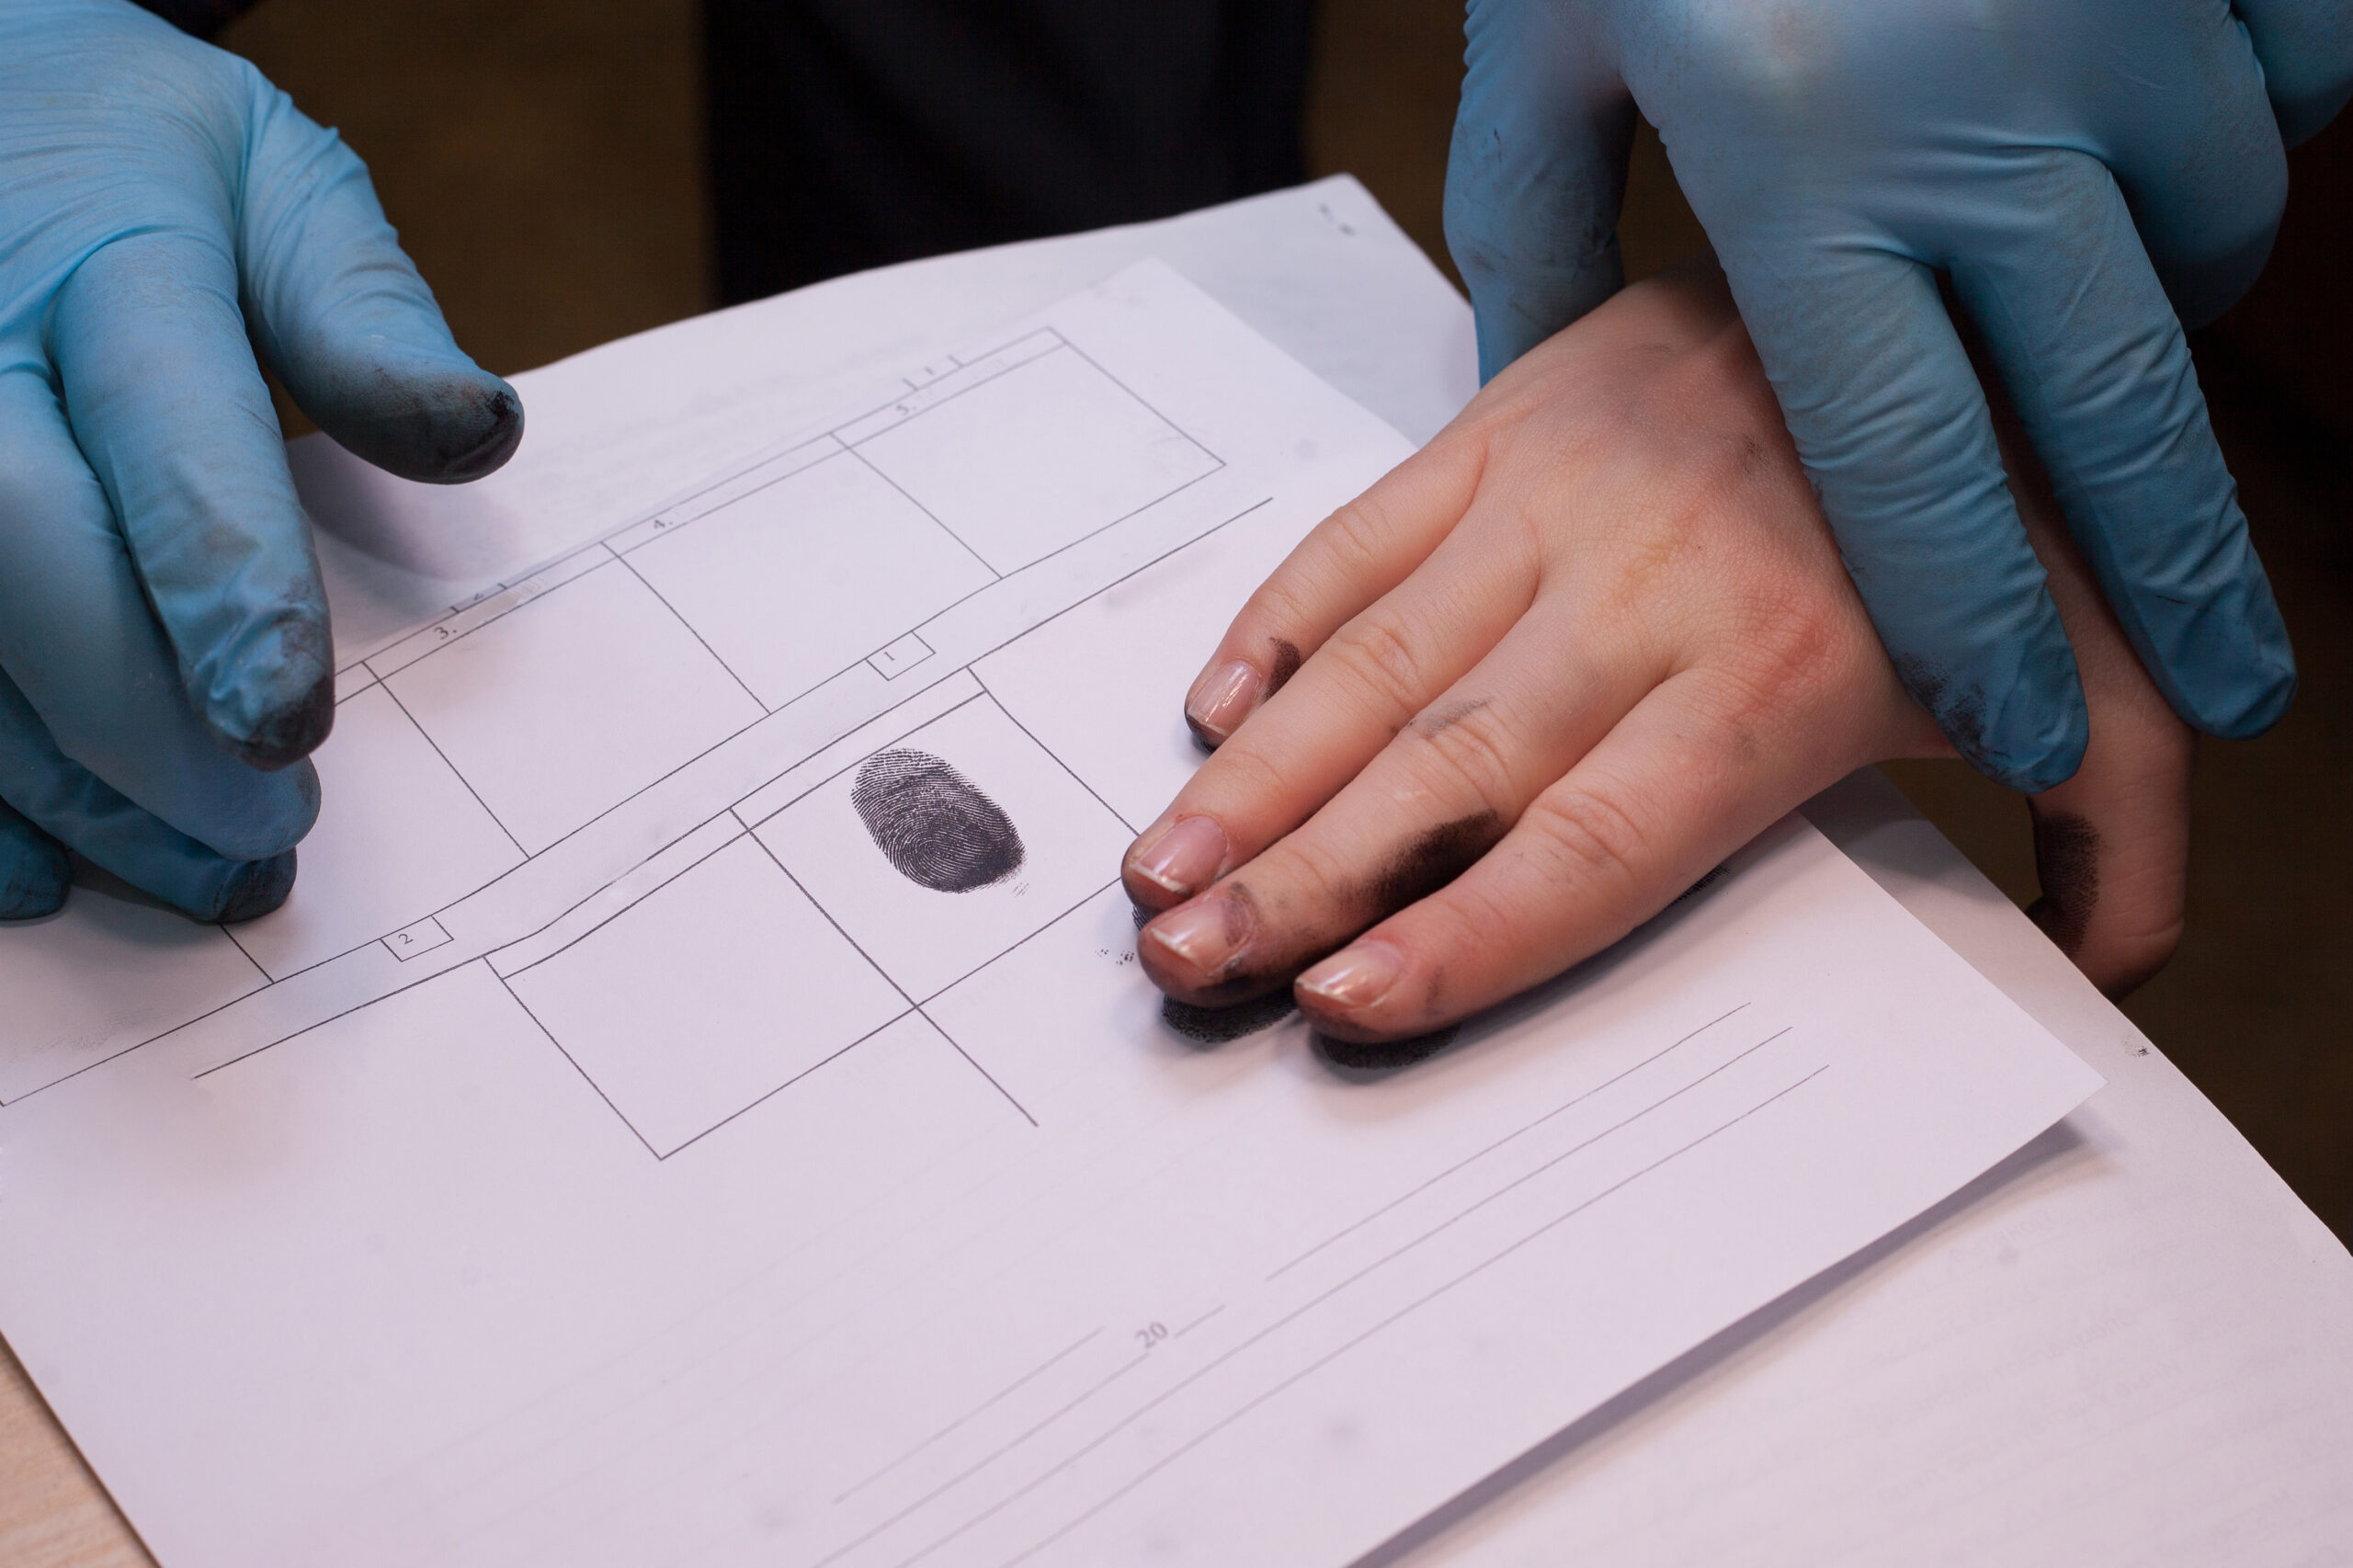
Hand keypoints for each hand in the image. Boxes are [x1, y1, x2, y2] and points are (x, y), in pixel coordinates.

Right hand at [0, 0, 521, 920]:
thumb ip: (361, 311)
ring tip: (195, 875)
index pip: (166, 439)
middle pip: (24, 565)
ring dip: (61, 792)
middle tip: (265, 835)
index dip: (227, 594)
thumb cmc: (128, 155)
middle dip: (139, 730)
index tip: (286, 729)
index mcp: (105, 261)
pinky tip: (41, 870)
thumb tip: (477, 433)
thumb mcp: (265, 178)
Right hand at [1122, 261, 2189, 1044]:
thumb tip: (2113, 971)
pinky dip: (1278, 624)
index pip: (1591, 842)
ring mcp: (1558, 499)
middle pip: (1446, 768)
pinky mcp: (1504, 423)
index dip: (1463, 935)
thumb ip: (2119, 838)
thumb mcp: (2103, 674)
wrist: (1931, 271)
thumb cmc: (1994, 503)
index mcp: (1773, 675)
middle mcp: (1646, 593)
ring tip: (1158, 873)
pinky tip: (1210, 716)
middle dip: (1302, 878)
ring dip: (1253, 777)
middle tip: (1187, 966)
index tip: (1345, 1001)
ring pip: (1375, 661)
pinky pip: (1362, 531)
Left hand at [1443, 0, 2347, 790]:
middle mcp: (1987, 116)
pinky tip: (2136, 116)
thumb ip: (1534, 226)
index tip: (2027, 725)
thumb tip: (1521, 382)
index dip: (1978, 625)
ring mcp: (2127, 20)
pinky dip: (2228, 136)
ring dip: (2159, 307)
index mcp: (1805, 171)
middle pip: (2117, 420)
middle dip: (2178, 578)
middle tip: (2226, 683)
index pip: (1908, 474)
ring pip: (2203, 252)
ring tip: (2078, 295)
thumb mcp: (1551, 34)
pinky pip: (2280, 96)